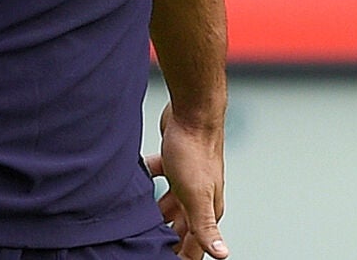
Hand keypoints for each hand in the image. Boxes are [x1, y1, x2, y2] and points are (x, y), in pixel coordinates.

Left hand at [146, 103, 228, 258]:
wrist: (193, 111)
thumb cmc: (196, 151)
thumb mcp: (197, 195)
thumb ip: (206, 227)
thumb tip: (223, 255)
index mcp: (208, 209)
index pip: (195, 246)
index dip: (180, 258)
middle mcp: (199, 197)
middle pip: (180, 229)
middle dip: (165, 240)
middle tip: (143, 246)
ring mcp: (186, 180)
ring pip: (168, 207)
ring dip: (154, 217)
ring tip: (134, 225)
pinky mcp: (174, 164)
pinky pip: (158, 180)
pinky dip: (147, 184)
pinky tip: (134, 185)